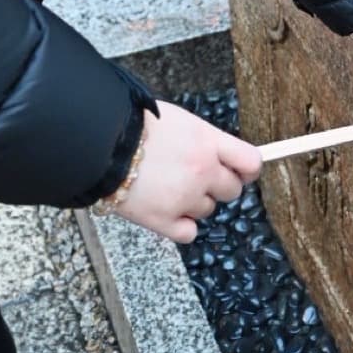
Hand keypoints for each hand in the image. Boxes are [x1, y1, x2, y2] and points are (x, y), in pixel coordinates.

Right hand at [108, 101, 260, 243]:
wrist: (101, 142)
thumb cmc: (135, 124)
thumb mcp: (179, 121)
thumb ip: (204, 140)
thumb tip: (219, 153)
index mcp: (208, 142)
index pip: (251, 162)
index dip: (248, 170)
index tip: (241, 172)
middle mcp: (203, 171)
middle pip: (232, 191)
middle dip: (217, 185)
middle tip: (195, 177)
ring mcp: (184, 198)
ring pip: (207, 210)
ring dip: (194, 202)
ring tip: (168, 187)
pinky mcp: (164, 220)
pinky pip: (189, 232)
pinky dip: (179, 225)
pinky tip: (165, 209)